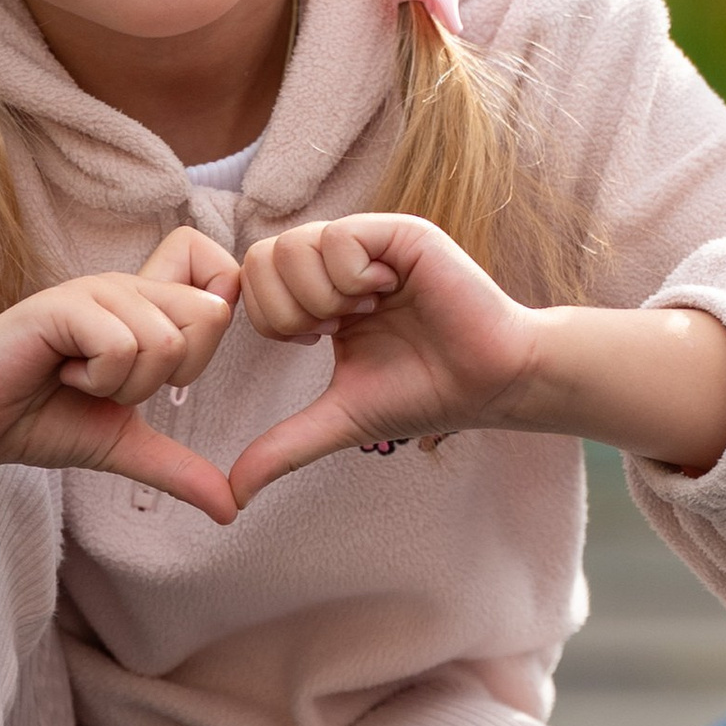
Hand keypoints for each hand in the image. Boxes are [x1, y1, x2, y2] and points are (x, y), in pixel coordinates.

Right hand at [0, 226, 241, 541]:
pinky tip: (64, 375)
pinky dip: (98, 380)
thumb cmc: (43, 420)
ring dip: (124, 385)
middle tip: (117, 384)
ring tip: (83, 382)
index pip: (224, 275)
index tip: (171, 372)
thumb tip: (231, 509)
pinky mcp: (62, 306)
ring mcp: (94, 290)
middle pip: (210, 315)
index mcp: (149, 304)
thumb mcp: (124, 445)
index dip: (216, 327)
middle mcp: (127, 286)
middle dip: (171, 375)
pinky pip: (120, 344)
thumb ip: (178, 468)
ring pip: (163, 341)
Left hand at [228, 214, 537, 503]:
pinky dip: (354, 278)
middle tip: (339, 328)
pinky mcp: (400, 233)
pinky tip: (387, 293)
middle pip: (260, 258)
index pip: (253, 281)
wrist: (490, 383)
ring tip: (369, 311)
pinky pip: (340, 237)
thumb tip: (235, 492)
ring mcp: (369, 242)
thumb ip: (285, 446)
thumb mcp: (341, 419)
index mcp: (320, 294)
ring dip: (325, 296)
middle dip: (292, 311)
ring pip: (294, 245)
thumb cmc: (426, 394)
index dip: (276, 321)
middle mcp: (339, 261)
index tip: (321, 342)